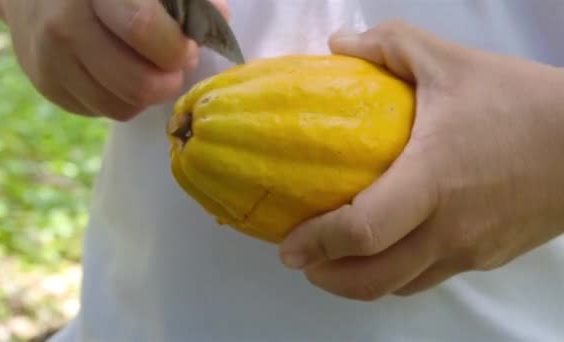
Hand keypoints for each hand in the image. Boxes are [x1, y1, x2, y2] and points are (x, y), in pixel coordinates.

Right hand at [0, 0, 227, 120]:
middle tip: (172, 65)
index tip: (186, 46)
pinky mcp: (47, 86)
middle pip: (139, 84)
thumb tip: (220, 19)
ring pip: (121, 107)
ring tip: (146, 68)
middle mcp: (66, 25)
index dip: (177, 48)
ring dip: (146, 95)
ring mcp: (51, 60)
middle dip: (168, 81)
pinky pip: (101, 112)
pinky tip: (117, 74)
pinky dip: (120, 99)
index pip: (145, 29)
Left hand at [278, 20, 563, 300]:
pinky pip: (430, 277)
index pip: (363, 231)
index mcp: (432, 181)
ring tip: (336, 259)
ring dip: (359, 282)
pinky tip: (388, 249)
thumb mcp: (451, 60)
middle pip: (373, 280)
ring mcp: (470, 252)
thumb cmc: (520, 102)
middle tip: (303, 260)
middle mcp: (448, 230)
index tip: (289, 245)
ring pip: (401, 286)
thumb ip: (390, 45)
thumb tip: (340, 45)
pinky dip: (396, 273)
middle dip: (328, 277)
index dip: (318, 243)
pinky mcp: (488, 259)